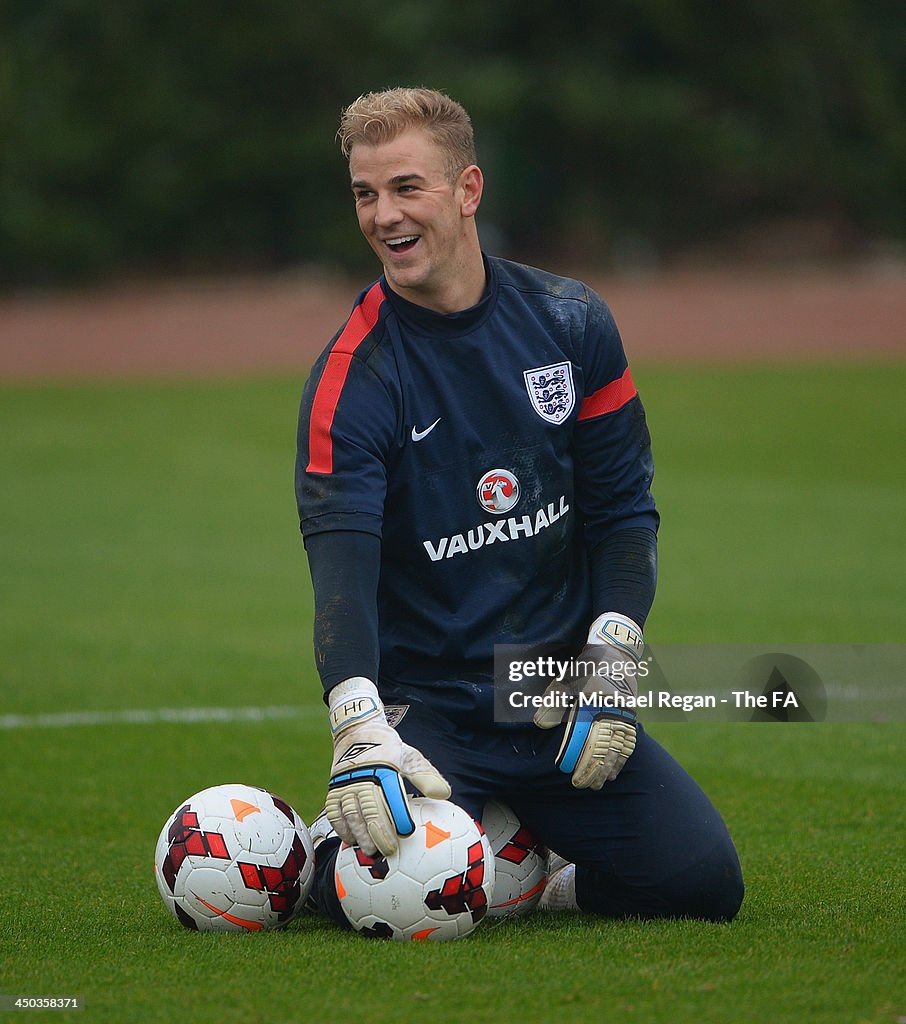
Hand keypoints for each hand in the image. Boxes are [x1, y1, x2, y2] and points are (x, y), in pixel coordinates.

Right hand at [326, 677, 450, 855]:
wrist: (357, 731)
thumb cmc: (388, 748)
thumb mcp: (410, 756)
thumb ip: (426, 776)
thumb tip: (445, 794)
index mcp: (385, 767)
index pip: (392, 795)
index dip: (399, 814)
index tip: (407, 832)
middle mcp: (363, 775)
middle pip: (370, 808)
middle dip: (379, 831)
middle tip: (388, 851)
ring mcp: (345, 782)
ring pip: (352, 812)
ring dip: (360, 834)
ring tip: (370, 851)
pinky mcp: (334, 787)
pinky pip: (334, 811)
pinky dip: (342, 828)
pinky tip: (351, 841)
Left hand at [534, 613, 643, 787]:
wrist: (616, 652)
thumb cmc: (586, 666)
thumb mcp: (566, 680)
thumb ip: (553, 702)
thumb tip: (541, 724)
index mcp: (596, 704)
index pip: (587, 739)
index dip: (578, 758)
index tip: (568, 773)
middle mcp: (613, 712)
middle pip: (604, 748)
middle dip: (593, 769)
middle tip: (581, 785)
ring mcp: (625, 715)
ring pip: (618, 749)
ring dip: (608, 768)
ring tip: (598, 784)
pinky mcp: (631, 716)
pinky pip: (628, 743)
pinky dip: (621, 759)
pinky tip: (614, 771)